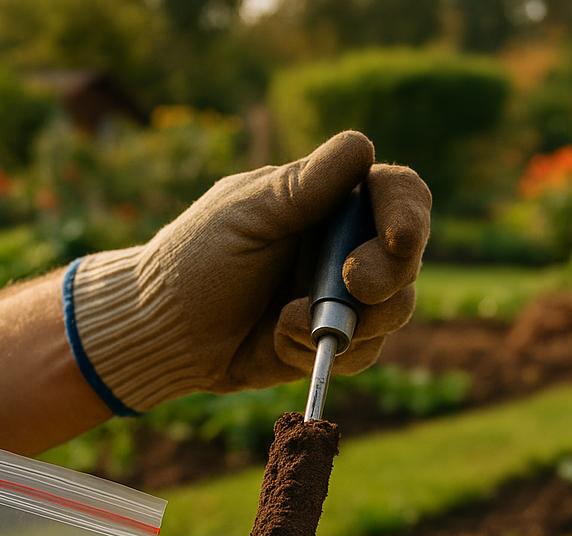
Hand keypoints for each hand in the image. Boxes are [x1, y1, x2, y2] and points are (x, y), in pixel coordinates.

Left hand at [66, 130, 431, 412]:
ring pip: (395, 309)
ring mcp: (342, 298)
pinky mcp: (333, 344)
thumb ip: (305, 188)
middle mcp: (345, 246)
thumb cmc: (194, 261)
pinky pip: (364, 353)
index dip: (408, 214)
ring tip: (290, 319)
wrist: (163, 333)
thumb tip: (361, 145)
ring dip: (358, 319)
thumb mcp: (246, 216)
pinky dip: (324, 350)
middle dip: (388, 274)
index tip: (398, 238)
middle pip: (407, 257)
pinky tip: (279, 338)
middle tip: (352, 284)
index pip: (396, 193)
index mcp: (328, 201)